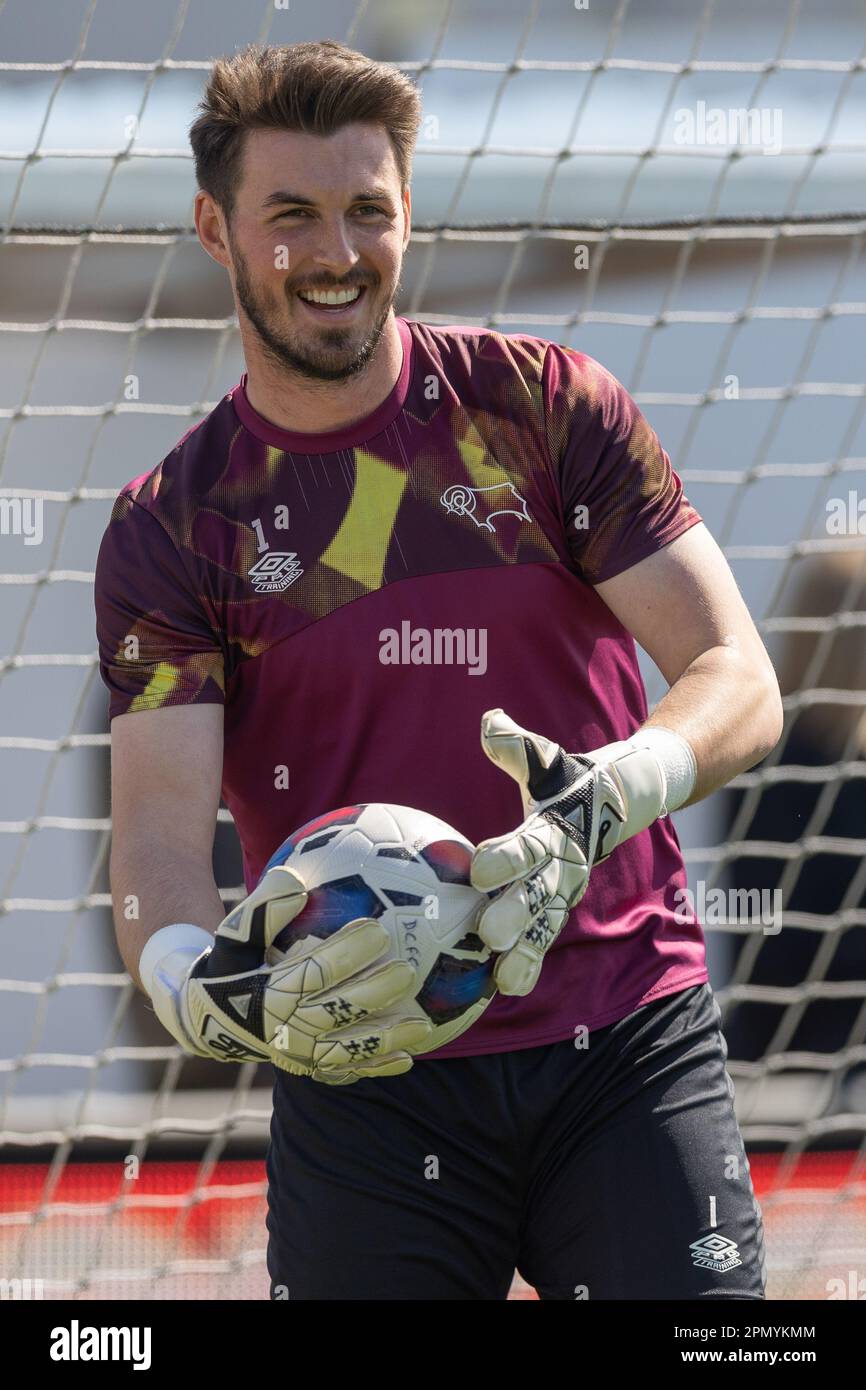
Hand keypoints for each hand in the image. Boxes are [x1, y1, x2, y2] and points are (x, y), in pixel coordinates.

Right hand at [141, 865, 432, 1083]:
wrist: (209, 1018)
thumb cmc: (230, 965)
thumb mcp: (234, 936)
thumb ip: (262, 909)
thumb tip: (294, 880)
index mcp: (269, 994)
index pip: (314, 972)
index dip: (347, 953)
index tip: (377, 928)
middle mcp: (285, 1029)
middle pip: (337, 1011)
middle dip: (374, 992)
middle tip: (408, 971)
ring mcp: (298, 1054)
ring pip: (347, 1049)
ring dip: (385, 1038)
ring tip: (423, 1024)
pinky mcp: (307, 1068)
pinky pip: (344, 1071)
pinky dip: (374, 1067)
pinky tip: (407, 1059)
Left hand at [470, 709, 666, 996]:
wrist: (620, 802)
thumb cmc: (571, 779)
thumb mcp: (548, 760)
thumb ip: (517, 746)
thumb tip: (490, 721)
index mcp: (553, 830)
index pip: (527, 845)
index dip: (505, 857)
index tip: (477, 869)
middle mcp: (561, 865)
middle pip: (536, 893)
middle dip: (514, 913)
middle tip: (488, 933)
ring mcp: (563, 890)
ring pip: (543, 924)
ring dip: (525, 952)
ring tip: (504, 980)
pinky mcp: (558, 907)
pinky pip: (543, 938)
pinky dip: (529, 962)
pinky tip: (506, 987)